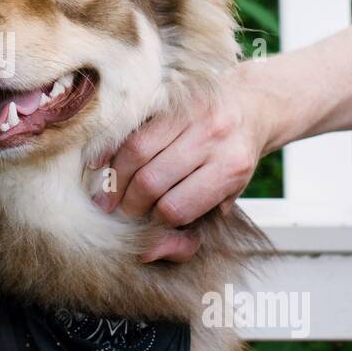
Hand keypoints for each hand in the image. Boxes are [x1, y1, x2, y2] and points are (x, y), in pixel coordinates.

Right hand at [92, 68, 269, 262]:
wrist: (251, 107)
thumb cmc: (234, 160)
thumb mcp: (226, 200)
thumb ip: (191, 231)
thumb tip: (146, 254)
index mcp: (232, 167)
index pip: (175, 208)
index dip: (153, 223)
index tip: (145, 225)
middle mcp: (214, 137)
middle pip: (151, 181)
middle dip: (129, 204)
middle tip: (121, 213)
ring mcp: (192, 112)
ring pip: (136, 152)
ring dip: (115, 180)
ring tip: (109, 195)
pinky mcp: (172, 96)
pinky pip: (131, 127)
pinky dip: (111, 149)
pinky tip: (100, 167)